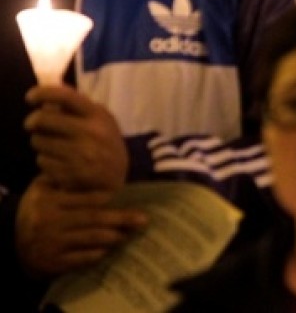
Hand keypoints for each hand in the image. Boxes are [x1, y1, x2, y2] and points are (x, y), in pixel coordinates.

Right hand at [15, 177, 146, 276]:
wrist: (13, 241)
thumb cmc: (38, 208)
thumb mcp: (45, 188)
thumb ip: (67, 180)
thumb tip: (103, 171)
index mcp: (50, 200)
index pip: (86, 199)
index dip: (110, 199)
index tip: (130, 197)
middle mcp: (49, 222)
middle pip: (94, 219)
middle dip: (121, 219)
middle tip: (143, 219)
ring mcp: (51, 244)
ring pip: (91, 239)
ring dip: (114, 236)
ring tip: (129, 233)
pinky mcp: (54, 262)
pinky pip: (83, 258)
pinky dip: (99, 254)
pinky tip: (110, 249)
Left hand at [25, 86, 128, 191]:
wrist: (117, 174)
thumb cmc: (104, 140)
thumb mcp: (99, 118)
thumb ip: (75, 107)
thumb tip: (45, 100)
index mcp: (97, 115)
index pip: (65, 96)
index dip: (42, 93)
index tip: (30, 97)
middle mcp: (90, 132)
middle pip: (43, 119)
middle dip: (32, 121)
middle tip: (31, 125)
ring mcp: (80, 155)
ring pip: (39, 142)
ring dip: (39, 142)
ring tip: (50, 145)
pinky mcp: (71, 174)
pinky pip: (42, 161)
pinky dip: (45, 160)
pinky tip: (56, 160)